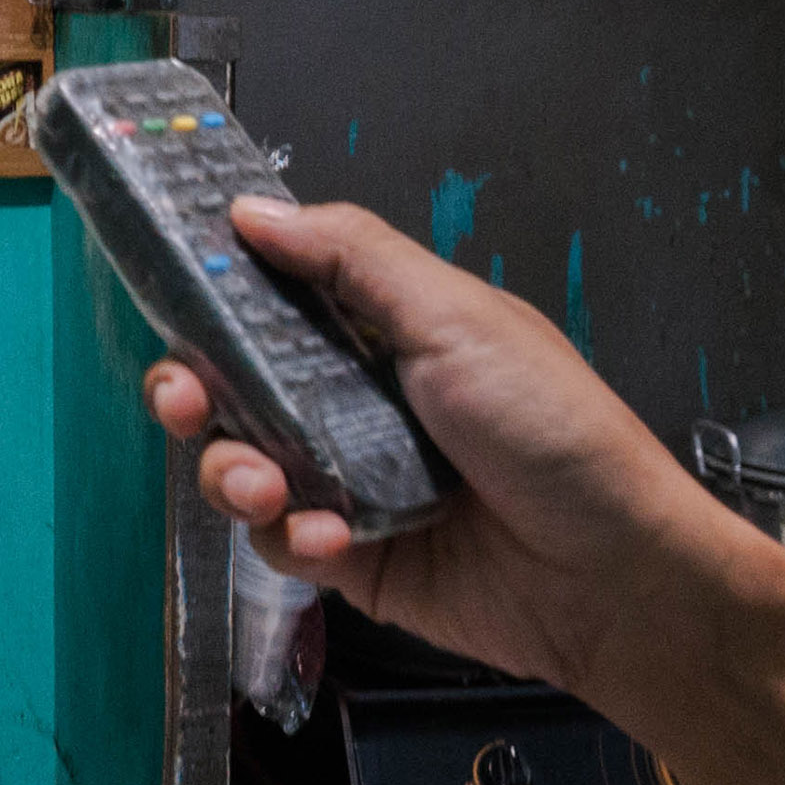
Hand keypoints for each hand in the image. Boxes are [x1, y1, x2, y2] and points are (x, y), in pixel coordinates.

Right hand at [141, 197, 746, 695]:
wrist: (612, 574)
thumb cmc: (554, 429)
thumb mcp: (456, 318)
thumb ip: (351, 258)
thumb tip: (252, 209)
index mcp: (385, 329)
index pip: (275, 296)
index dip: (218, 291)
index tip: (173, 286)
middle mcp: (356, 399)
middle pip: (236, 382)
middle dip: (194, 385)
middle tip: (183, 395)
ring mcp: (348, 478)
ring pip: (242, 461)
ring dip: (233, 467)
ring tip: (261, 483)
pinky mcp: (349, 557)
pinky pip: (279, 540)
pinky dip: (291, 535)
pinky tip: (331, 536)